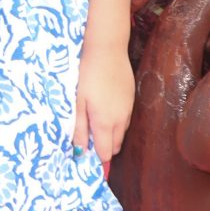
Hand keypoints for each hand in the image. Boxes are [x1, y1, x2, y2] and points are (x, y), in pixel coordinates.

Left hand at [74, 43, 134, 171]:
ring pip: (121, 133)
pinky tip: (105, 111)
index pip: (106, 153)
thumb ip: (79, 128)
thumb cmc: (87, 75)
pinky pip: (125, 120)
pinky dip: (116, 123)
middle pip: (116, 146)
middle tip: (90, 141)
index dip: (97, 159)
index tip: (87, 158)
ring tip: (96, 125)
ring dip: (111, 136)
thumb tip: (80, 151)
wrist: (108, 51)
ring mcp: (128, 110)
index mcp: (105, 122)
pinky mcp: (131, 100)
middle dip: (104, 149)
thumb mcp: (78, 101)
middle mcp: (120, 120)